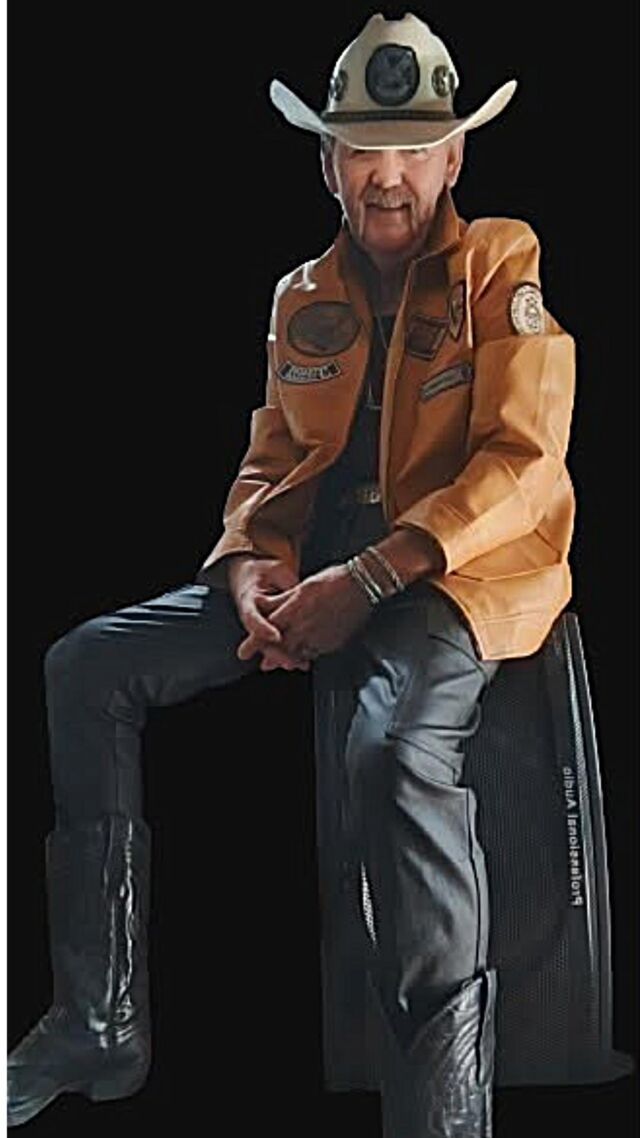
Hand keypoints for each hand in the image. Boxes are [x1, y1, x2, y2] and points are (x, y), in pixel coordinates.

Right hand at [227, 555, 311, 671]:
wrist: (251, 576)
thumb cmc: (264, 572)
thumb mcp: (275, 569)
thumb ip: (287, 583)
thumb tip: (302, 593)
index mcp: (247, 600)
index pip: (252, 617)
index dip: (263, 629)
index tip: (276, 636)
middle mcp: (251, 617)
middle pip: (261, 640)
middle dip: (276, 653)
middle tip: (290, 663)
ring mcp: (259, 627)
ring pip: (269, 646)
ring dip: (284, 657)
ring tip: (300, 664)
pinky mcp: (269, 631)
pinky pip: (278, 644)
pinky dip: (291, 652)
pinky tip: (305, 660)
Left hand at [237, 562, 373, 663]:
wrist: (362, 585)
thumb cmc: (332, 580)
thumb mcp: (302, 586)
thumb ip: (282, 599)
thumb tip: (263, 606)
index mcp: (294, 610)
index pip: (267, 631)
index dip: (254, 643)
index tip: (243, 652)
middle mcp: (304, 627)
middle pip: (280, 648)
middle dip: (269, 657)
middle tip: (262, 665)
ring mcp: (319, 637)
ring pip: (297, 654)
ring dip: (287, 660)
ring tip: (280, 665)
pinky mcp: (332, 643)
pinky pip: (315, 654)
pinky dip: (306, 657)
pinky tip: (304, 658)